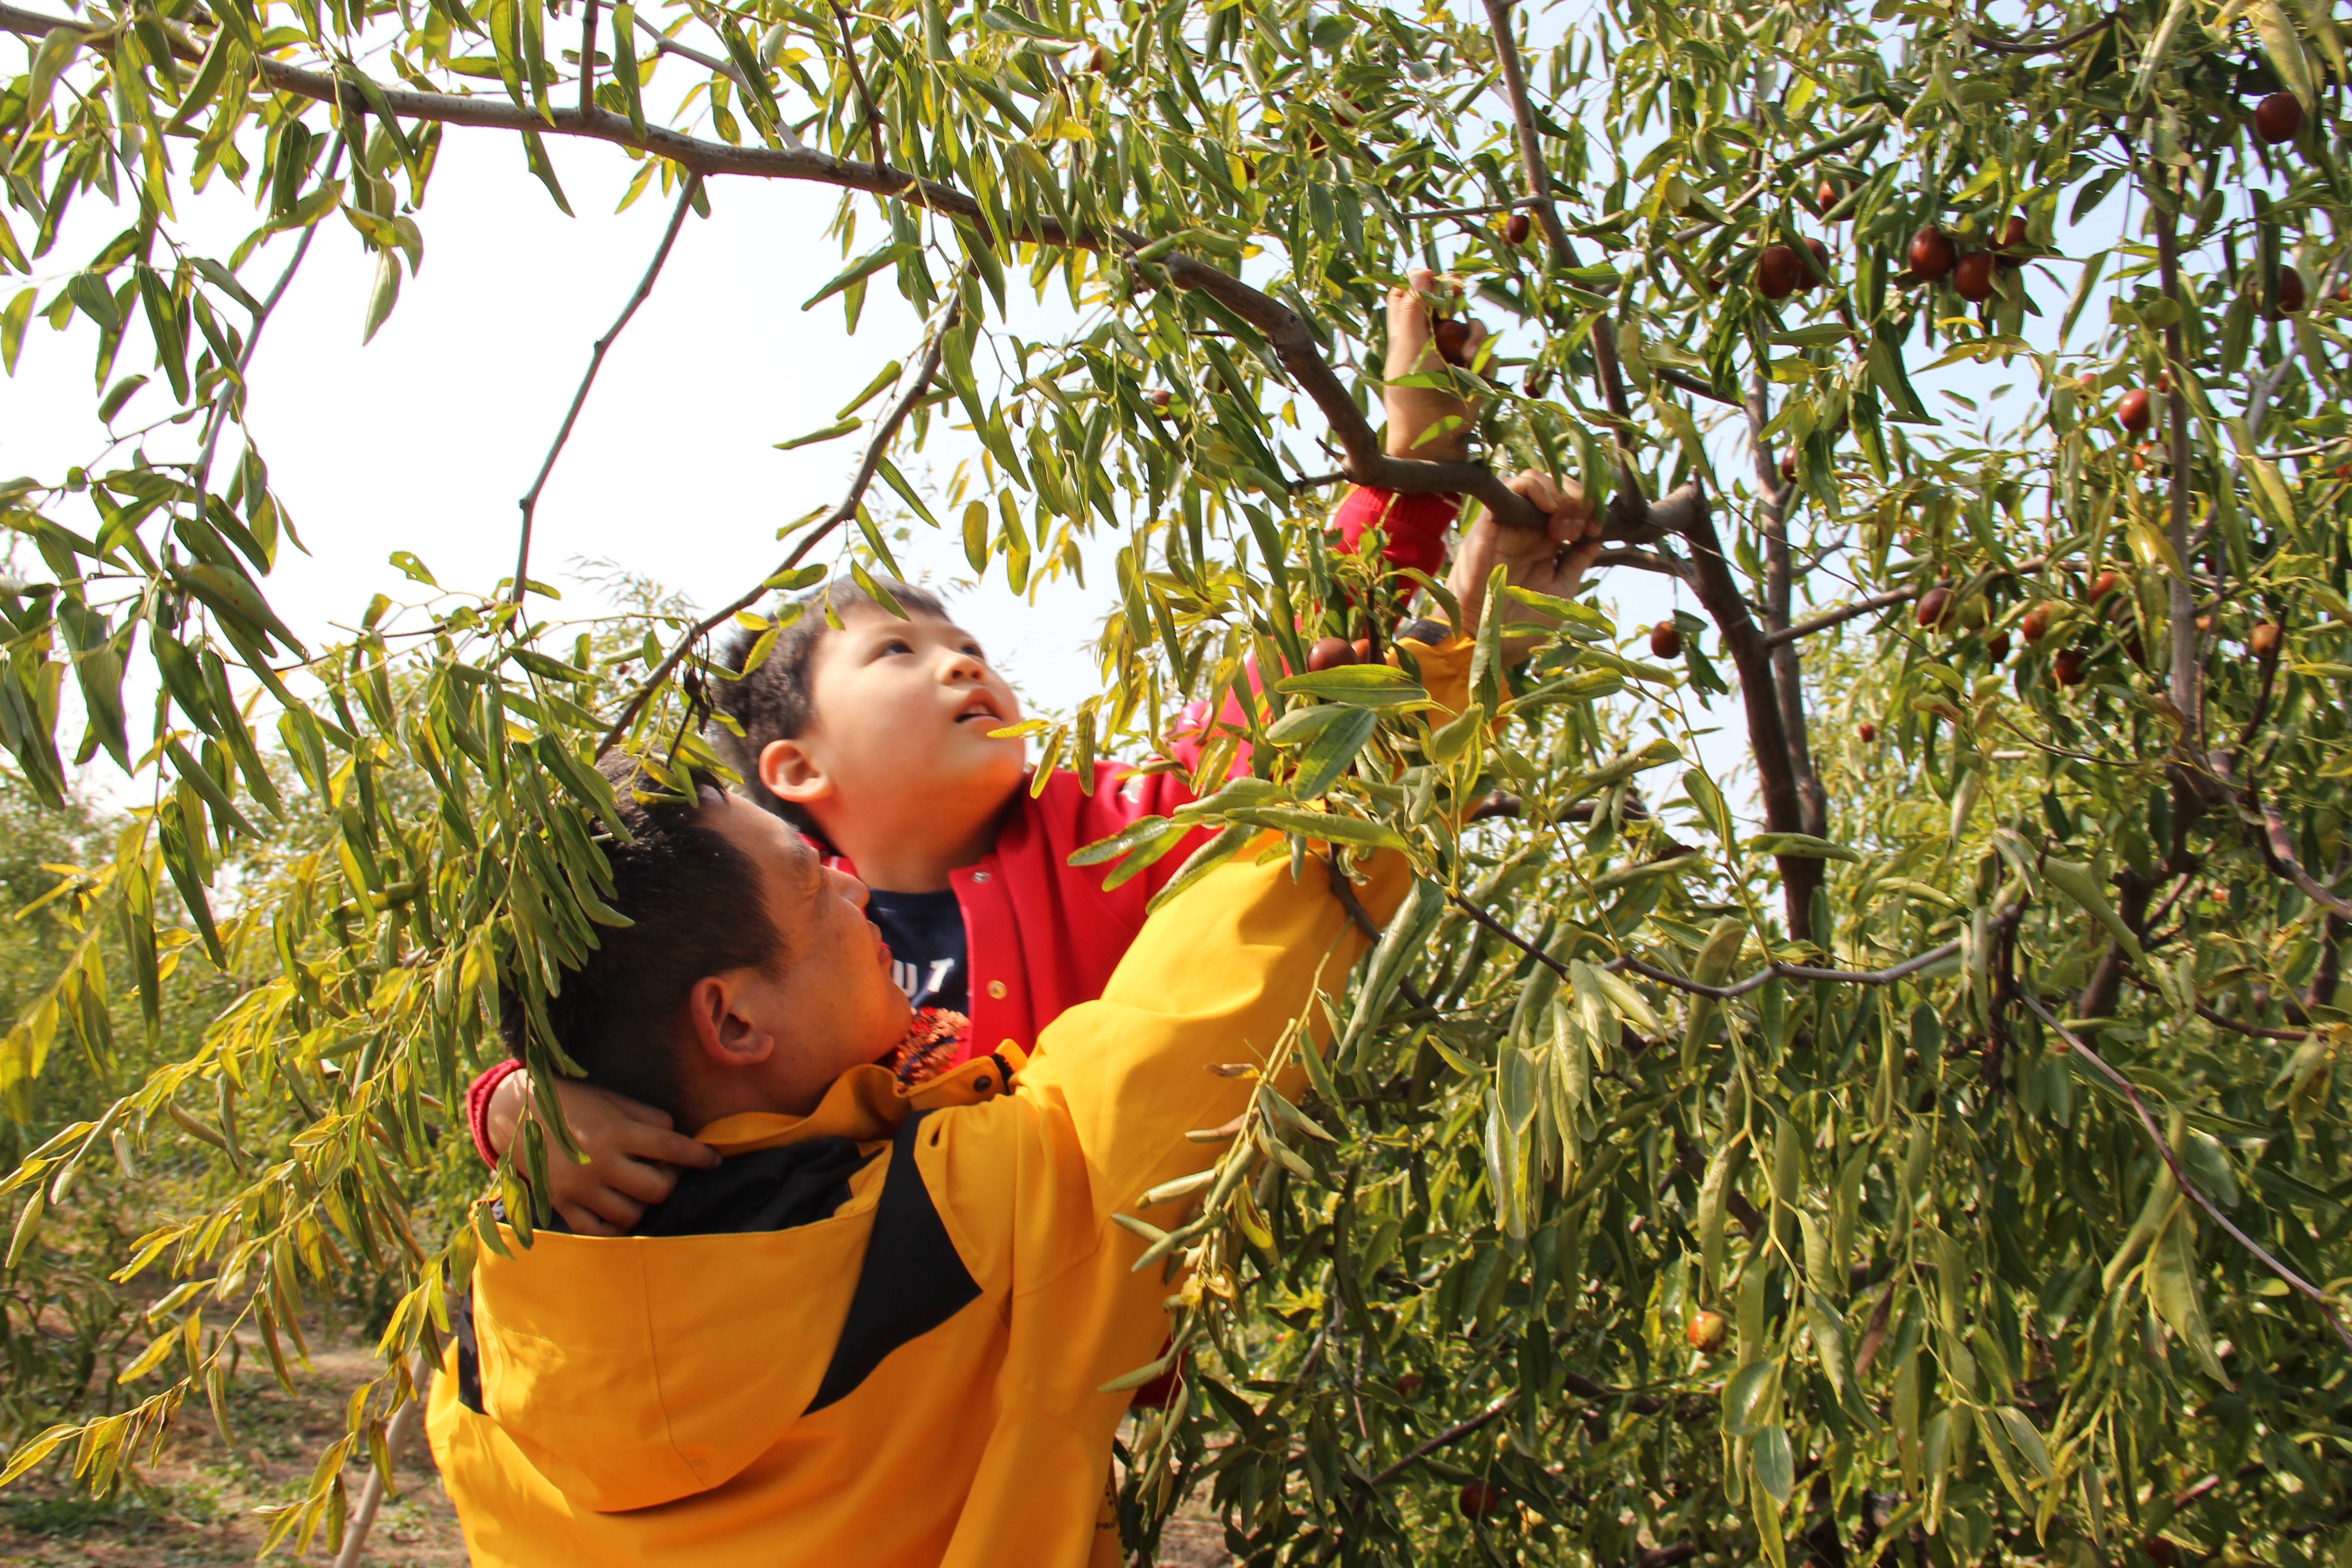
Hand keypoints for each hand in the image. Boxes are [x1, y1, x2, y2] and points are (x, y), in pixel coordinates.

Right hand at [487, 1071, 720, 1235]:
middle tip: (663, 1170)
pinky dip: (615, 1224)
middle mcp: (600, 1162)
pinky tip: (619, 1208)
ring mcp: (580, 1188)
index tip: (713, 1160)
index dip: (699, 1155)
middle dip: (669, 1181)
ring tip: (637, 1186)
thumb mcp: (614, 1100)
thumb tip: (678, 1140)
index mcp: (616, 1131)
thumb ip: (649, 1119)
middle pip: (657, 1189)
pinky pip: (599, 1231)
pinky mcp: (562, 1205)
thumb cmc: (576, 1104)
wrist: (518, 1114)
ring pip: (632, 1214)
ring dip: (643, 1203)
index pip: (671, 1147)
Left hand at [1383, 267, 1485, 462]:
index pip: (1412, 293)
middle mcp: (1432, 337)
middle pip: (1448, 299)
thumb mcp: (1408, 346)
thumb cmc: (1410, 391)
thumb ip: (1415, 309)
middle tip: (1456, 290)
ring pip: (1473, 324)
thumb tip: (1422, 271)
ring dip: (1473, 335)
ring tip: (1466, 356)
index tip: (1429, 279)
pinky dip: (1483, 360)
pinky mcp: (1476, 369)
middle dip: (1454, 293)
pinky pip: (1488, 351)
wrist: (1432, 431)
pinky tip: (1473, 373)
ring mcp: (1456, 352)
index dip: (1421, 283)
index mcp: (1408, 330)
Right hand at [1445, 470, 1603, 658]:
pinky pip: (1514, 485)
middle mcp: (1528, 529)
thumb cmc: (1522, 625)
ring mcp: (1511, 523)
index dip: (1590, 509)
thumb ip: (1576, 563)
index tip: (1598, 528)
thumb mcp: (1562, 592)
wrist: (1489, 641)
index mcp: (1546, 544)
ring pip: (1537, 481)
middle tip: (1582, 526)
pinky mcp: (1492, 521)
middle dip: (1579, 500)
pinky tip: (1550, 506)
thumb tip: (1596, 539)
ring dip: (1561, 493)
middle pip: (1557, 489)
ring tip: (1564, 525)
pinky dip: (1537, 486)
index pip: (1570, 507)